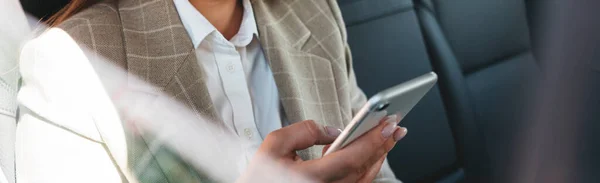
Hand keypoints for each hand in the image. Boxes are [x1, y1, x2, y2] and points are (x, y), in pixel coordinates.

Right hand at [239, 116, 407, 182]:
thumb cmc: (261, 175)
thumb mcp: (274, 144)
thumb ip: (304, 130)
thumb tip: (334, 131)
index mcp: (311, 178)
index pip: (351, 158)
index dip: (372, 140)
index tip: (388, 125)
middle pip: (364, 168)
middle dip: (383, 145)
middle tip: (396, 126)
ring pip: (364, 178)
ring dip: (379, 156)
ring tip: (389, 137)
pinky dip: (368, 167)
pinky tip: (372, 153)